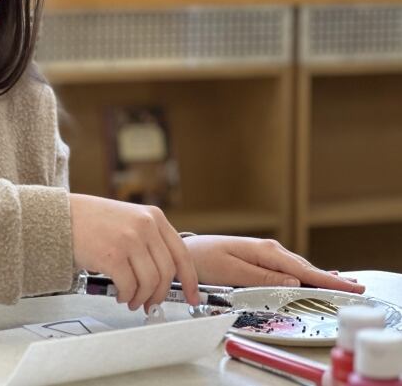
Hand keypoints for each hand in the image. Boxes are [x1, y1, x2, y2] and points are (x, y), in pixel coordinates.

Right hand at [69, 194, 199, 310]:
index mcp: (153, 217)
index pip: (181, 253)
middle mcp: (145, 226)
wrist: (61, 216)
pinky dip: (126, 295)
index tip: (192, 296)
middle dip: (160, 294)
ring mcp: (129, 240)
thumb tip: (164, 274)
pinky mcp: (112, 255)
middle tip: (150, 303)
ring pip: (149, 282)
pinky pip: (129, 286)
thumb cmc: (91, 220)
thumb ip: (149, 239)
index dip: (190, 280)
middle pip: (167, 272)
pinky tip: (119, 293)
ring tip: (131, 299)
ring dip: (141, 297)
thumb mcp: (129, 219)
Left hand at [183, 235, 364, 293]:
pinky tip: (316, 275)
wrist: (183, 251)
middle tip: (355, 288)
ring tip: (343, 284)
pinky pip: (287, 268)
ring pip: (297, 268)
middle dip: (329, 278)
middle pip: (304, 268)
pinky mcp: (259, 259)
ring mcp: (264, 254)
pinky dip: (305, 272)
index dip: (326, 279)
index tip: (347, 285)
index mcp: (264, 251)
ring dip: (319, 276)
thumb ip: (262, 278)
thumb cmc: (202, 261)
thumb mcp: (230, 272)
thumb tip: (292, 281)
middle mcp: (267, 250)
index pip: (302, 268)